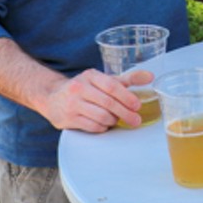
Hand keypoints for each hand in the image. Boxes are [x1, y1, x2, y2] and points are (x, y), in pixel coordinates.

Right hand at [36, 68, 151, 131]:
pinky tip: (105, 124)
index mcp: (90, 75)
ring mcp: (72, 104)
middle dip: (125, 113)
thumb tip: (150, 76)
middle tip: (136, 120)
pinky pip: (92, 126)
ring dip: (113, 120)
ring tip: (117, 120)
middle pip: (108, 103)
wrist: (52, 97)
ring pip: (101, 116)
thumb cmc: (85, 88)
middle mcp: (79, 88)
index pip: (111, 86)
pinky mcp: (67, 119)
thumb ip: (127, 79)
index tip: (137, 106)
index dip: (126, 97)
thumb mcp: (104, 80)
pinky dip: (102, 127)